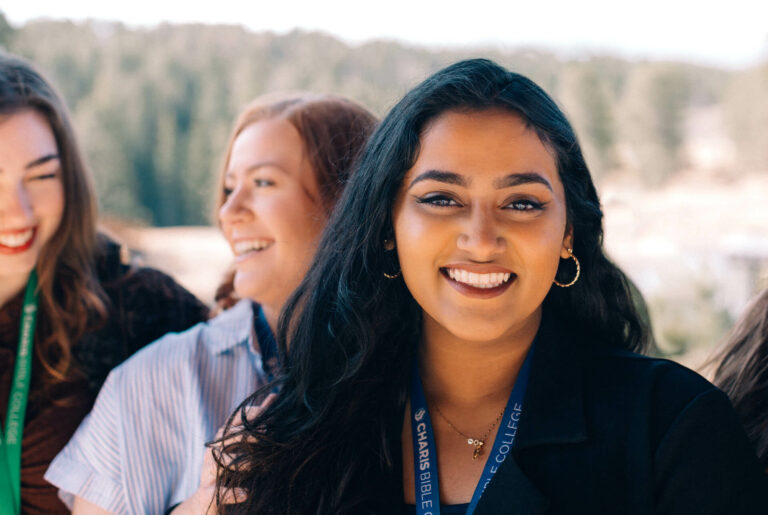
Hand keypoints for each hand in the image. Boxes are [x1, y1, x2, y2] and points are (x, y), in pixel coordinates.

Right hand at [171, 394, 276, 513]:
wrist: (204, 501)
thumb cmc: (229, 467)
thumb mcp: (241, 444)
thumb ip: (257, 421)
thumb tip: (274, 396)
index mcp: (222, 437)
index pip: (234, 418)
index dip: (252, 415)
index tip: (270, 417)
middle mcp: (213, 451)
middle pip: (227, 437)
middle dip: (248, 435)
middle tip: (267, 436)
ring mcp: (209, 472)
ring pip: (221, 462)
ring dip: (241, 463)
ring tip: (256, 464)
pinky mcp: (208, 494)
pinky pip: (218, 492)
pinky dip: (233, 493)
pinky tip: (246, 493)